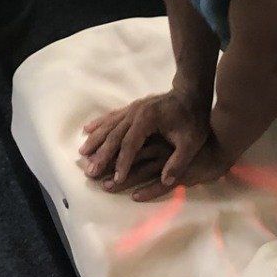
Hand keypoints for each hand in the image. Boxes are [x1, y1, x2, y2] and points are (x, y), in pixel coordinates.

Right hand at [80, 89, 212, 192]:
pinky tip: (87, 130)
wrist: (191, 94)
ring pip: (108, 126)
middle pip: (114, 136)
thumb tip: (167, 182)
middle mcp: (135, 112)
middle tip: (90, 172)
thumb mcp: (191, 142)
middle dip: (102, 155)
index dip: (123, 163)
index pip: (130, 144)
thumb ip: (179, 162)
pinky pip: (111, 117)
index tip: (117, 179)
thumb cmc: (193, 119)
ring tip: (82, 154)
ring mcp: (132, 108)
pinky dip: (98, 124)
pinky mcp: (132, 108)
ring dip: (95, 140)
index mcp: (148, 120)